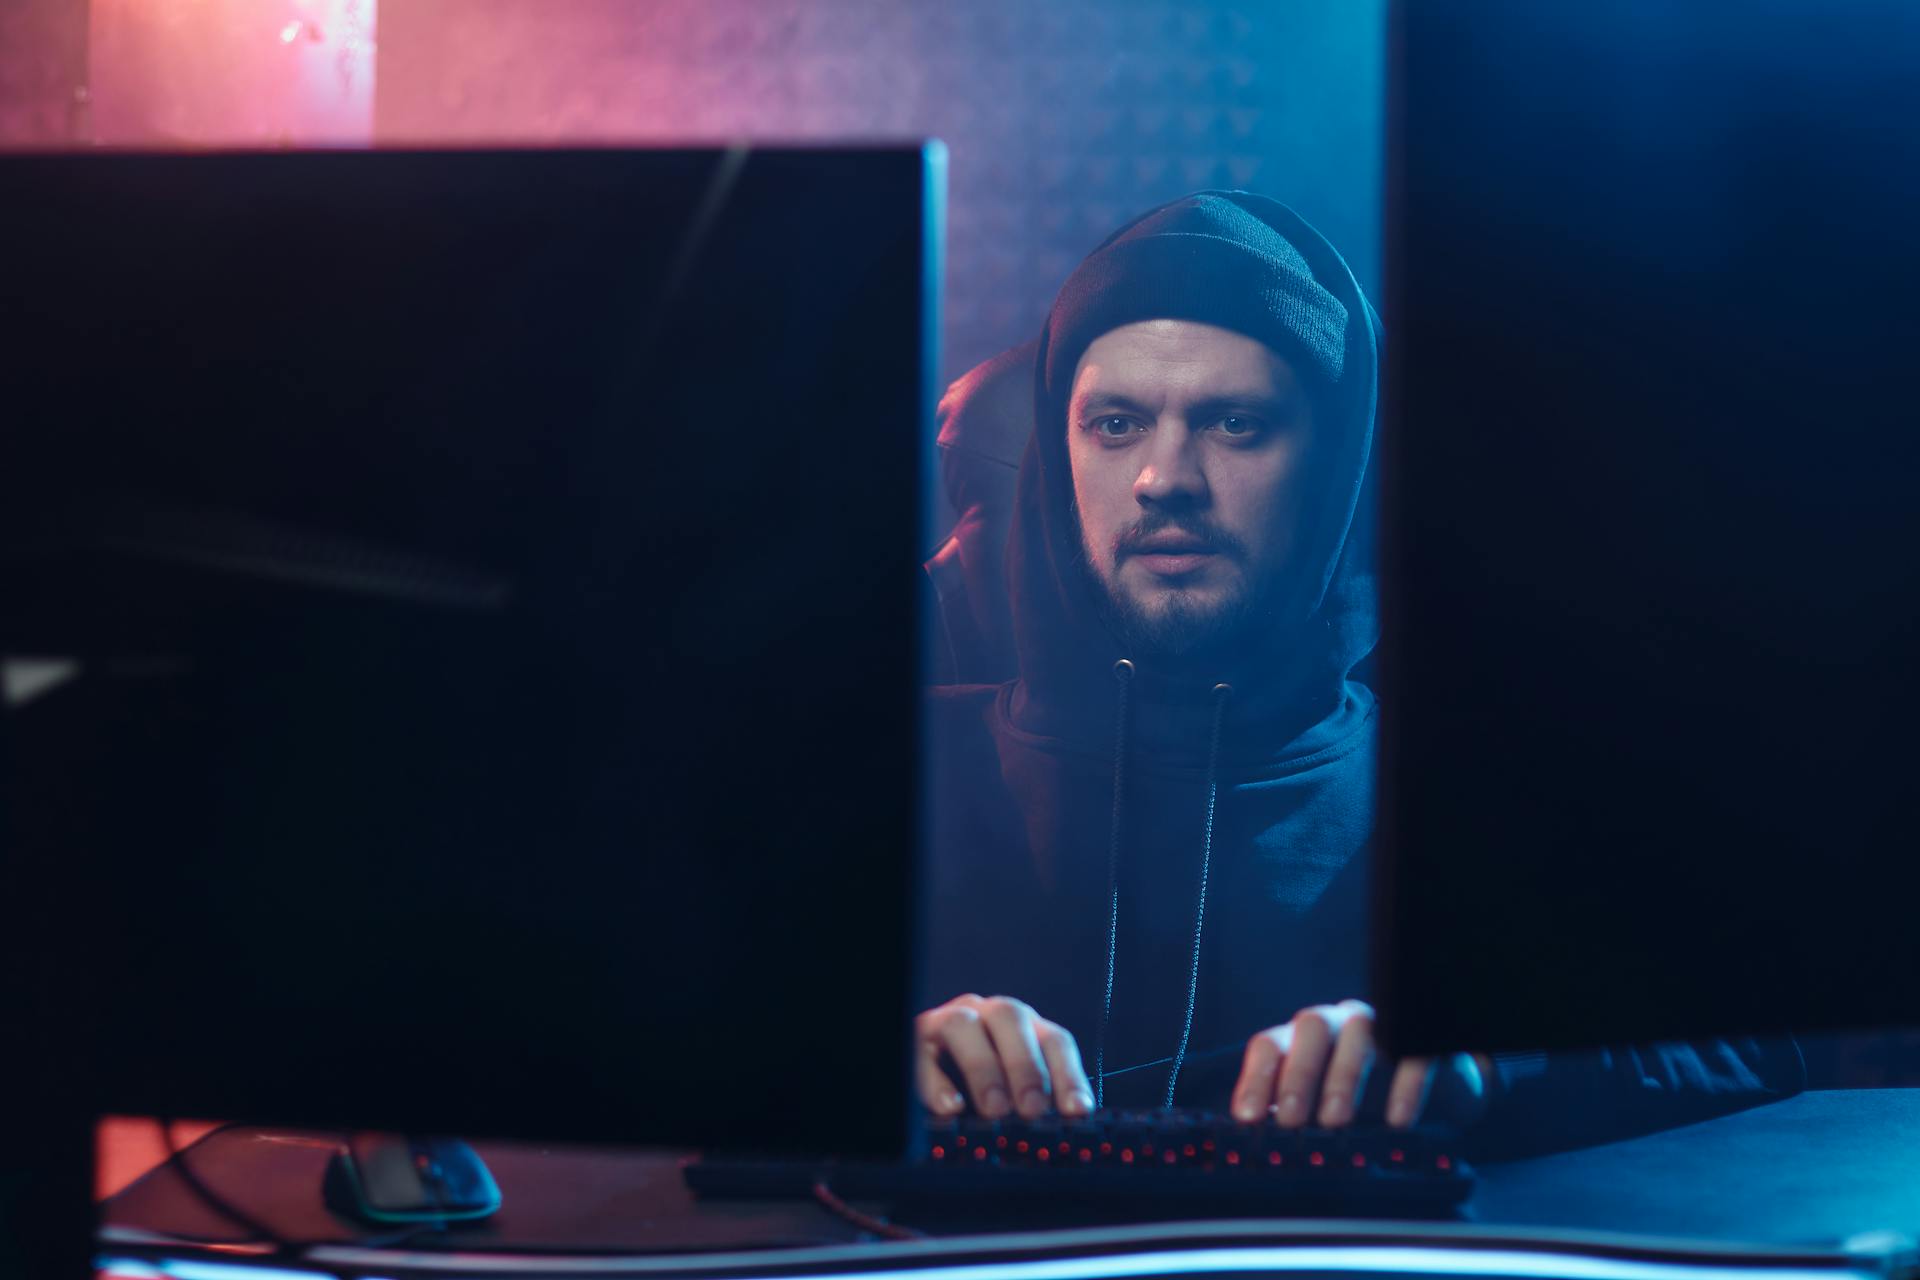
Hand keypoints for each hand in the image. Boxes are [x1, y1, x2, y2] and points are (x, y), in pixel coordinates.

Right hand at [916, 993, 1094, 1120]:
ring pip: (964, 1024)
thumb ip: (1033, 1104)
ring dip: (983, 1068)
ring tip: (995, 1110)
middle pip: (1011, 1018)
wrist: (929, 1071)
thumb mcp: (1012, 1093)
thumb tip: (1061, 1132)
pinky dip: (936, 1081)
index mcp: (1023, 1028)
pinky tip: (951, 1109)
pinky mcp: (916, 1039)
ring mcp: (948, 1020)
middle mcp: (988, 1015)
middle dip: (1025, 1065)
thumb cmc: (979, 1087)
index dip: (1068, 1074)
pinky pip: (921, 1051)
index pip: (1053, 1040)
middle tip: (1032, 1109)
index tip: (1077, 1111)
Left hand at [1231, 998, 1489, 1129]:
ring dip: (1342, 1076)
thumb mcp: (1326, 1103)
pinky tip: (1397, 1119)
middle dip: (1298, 1073)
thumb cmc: (1364, 1093)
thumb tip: (1263, 1145)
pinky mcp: (1421, 1037)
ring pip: (1357, 1030)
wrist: (1433, 1073)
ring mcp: (1380, 1024)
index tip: (1248, 1117)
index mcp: (1304, 1038)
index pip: (1271, 1045)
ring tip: (1334, 1120)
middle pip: (1311, 1028)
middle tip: (1291, 1119)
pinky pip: (1411, 1051)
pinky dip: (1403, 1085)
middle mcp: (1337, 1023)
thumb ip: (1297, 1115)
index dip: (1256, 1078)